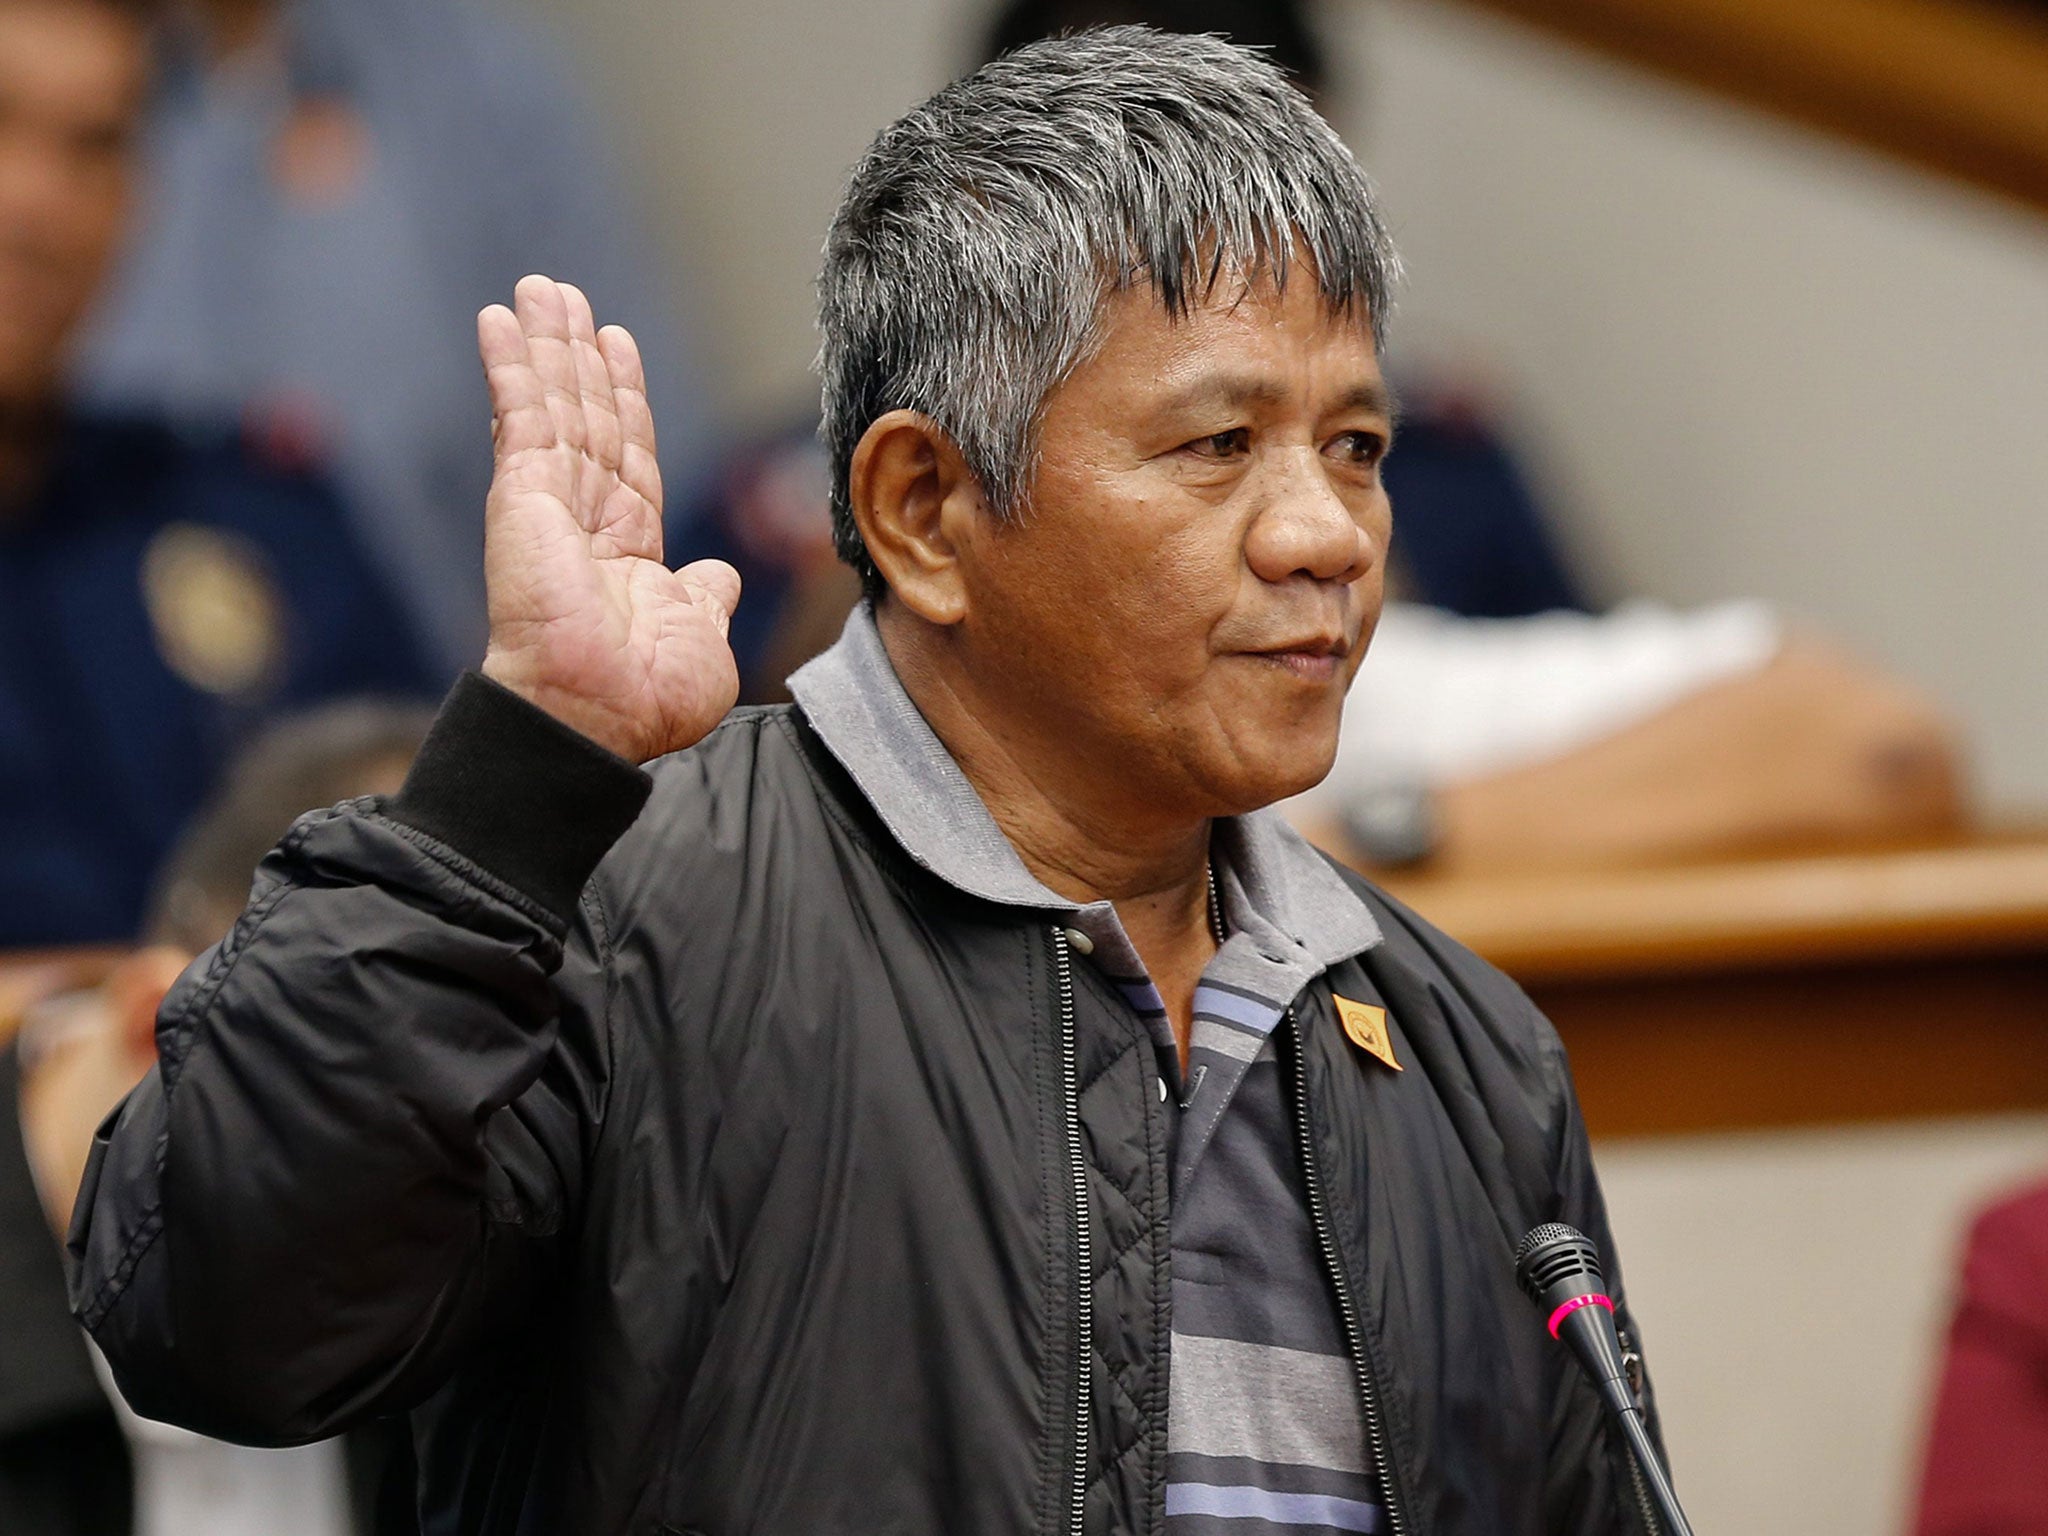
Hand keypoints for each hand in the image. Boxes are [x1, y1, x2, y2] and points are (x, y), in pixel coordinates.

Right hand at [476, 275, 739, 763]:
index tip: (617, 345)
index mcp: (629, 554)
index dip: (624, 399)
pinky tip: (499, 320)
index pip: (629, 455)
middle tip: (563, 296)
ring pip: (554, 405)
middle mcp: (586, 522)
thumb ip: (706, 598)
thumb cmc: (646, 700)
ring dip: (545, 343)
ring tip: (538, 289)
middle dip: (577, 355)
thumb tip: (720, 575)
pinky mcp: (522, 494)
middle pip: (586, 417)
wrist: (596, 716)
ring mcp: (550, 504)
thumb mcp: (702, 640)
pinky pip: (520, 416)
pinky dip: (511, 366)